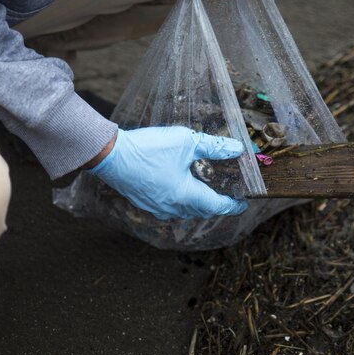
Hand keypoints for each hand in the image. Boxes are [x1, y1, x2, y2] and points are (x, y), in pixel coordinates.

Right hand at [87, 126, 247, 219]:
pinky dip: (181, 202)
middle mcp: (173, 207)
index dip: (233, 205)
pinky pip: (170, 208)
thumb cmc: (149, 148)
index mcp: (186, 195)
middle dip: (217, 204)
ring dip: (198, 204)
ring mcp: (157, 208)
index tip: (243, 203)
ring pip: (186, 211)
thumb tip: (237, 149)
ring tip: (205, 191)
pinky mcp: (145, 203)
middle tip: (227, 195)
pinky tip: (180, 188)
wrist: (110, 155)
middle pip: (202, 211)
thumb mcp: (186, 142)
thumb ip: (214, 147)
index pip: (217, 206)